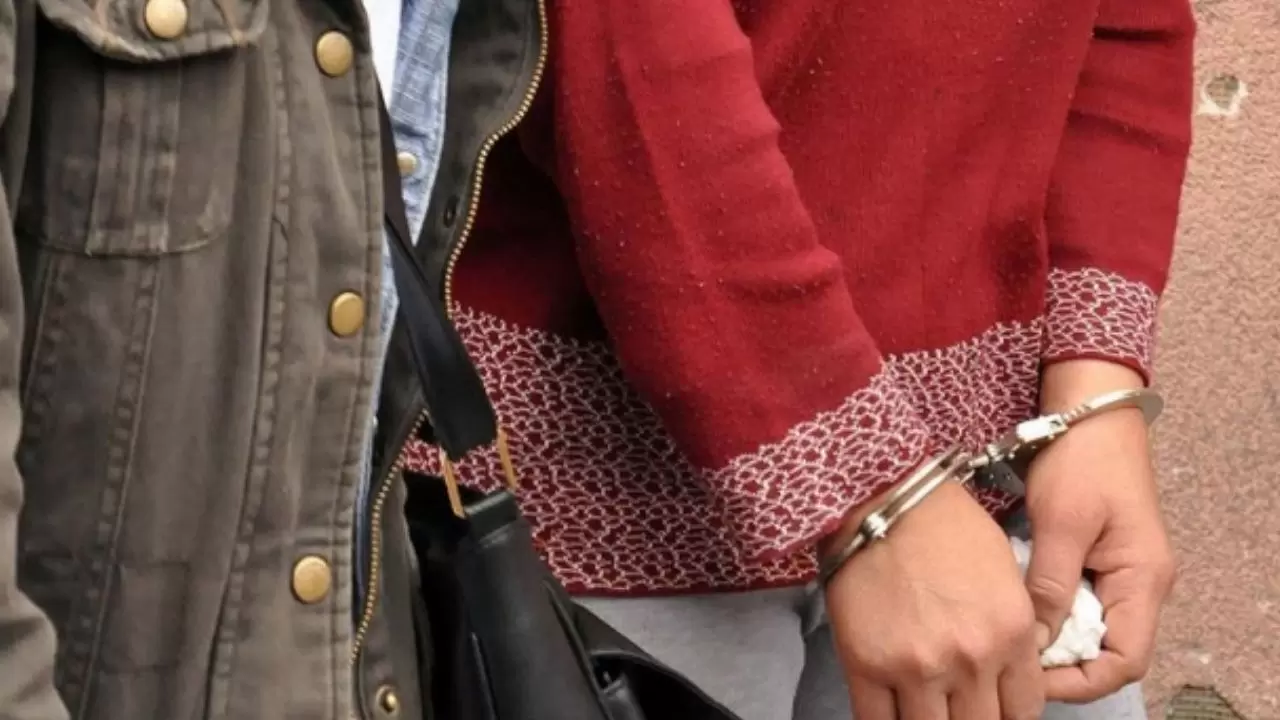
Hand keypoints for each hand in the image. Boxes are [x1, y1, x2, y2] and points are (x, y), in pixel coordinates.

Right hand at [823, 480, 1044, 719]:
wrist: (884, 499)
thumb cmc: (946, 526)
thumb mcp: (1007, 576)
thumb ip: (1014, 634)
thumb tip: (1007, 679)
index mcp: (1012, 634)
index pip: (1024, 712)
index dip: (1008, 715)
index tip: (992, 707)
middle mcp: (970, 659)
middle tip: (959, 707)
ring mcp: (916, 667)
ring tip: (924, 707)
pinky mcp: (866, 666)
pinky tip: (891, 712)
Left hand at [1024, 360, 1176, 701]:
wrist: (1089, 411)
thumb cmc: (1082, 459)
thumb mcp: (1061, 522)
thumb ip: (1049, 585)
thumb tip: (1032, 642)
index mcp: (1142, 580)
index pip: (1124, 661)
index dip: (1078, 680)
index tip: (1030, 678)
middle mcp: (1139, 585)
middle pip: (1105, 651)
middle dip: (1059, 663)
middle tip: (1008, 660)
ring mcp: (1119, 573)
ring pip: (1087, 629)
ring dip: (1049, 636)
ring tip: (1006, 637)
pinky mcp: (1097, 559)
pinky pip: (1076, 602)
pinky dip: (1047, 610)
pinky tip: (1012, 606)